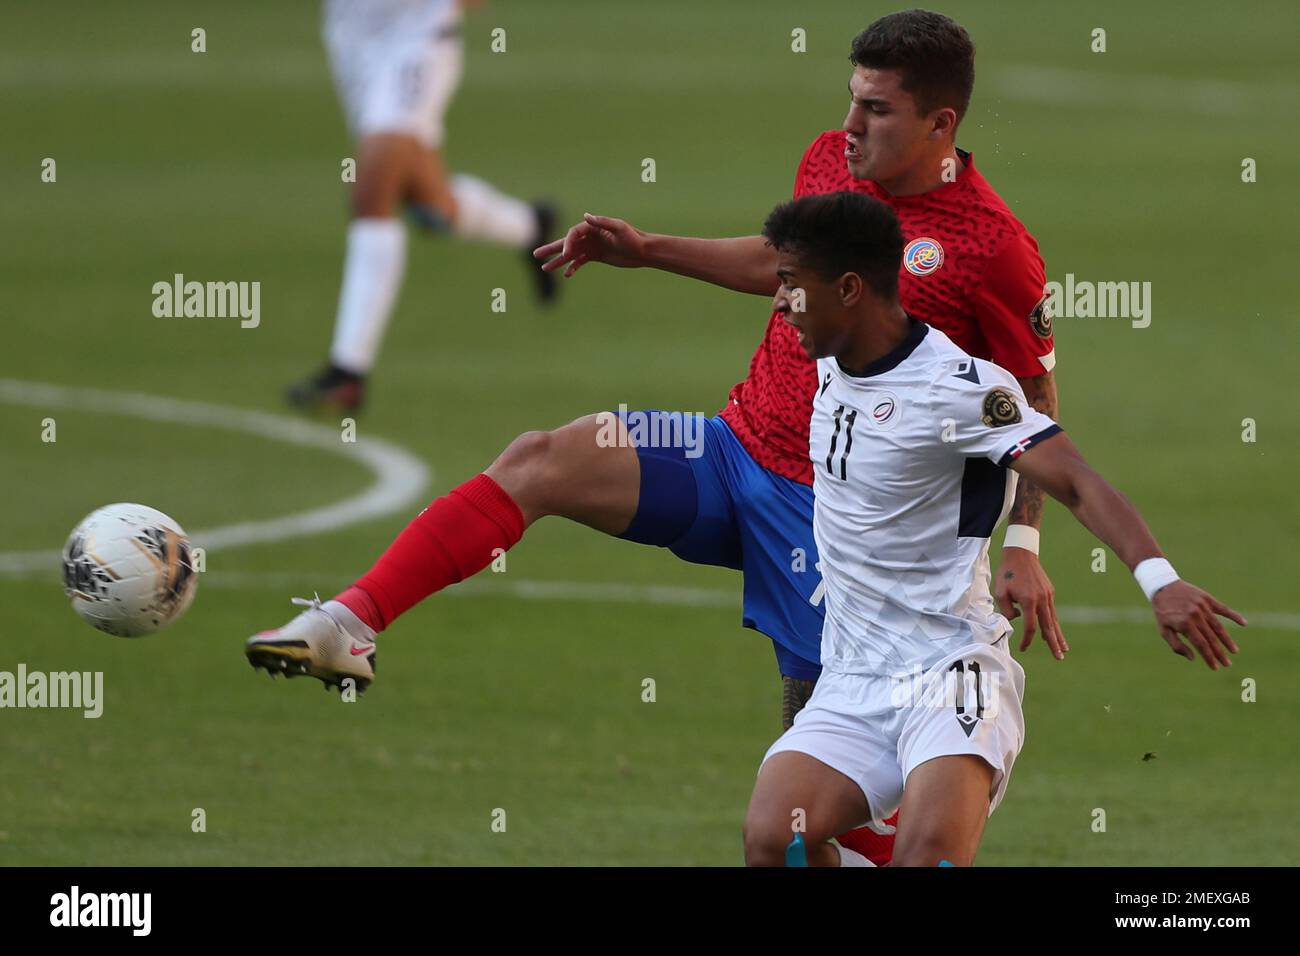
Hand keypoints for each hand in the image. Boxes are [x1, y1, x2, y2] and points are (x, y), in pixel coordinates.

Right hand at [533, 213, 647, 277]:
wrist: (643, 251)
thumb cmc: (633, 238)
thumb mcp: (619, 228)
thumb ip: (602, 222)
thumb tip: (586, 216)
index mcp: (592, 227)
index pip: (573, 233)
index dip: (567, 243)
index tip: (566, 255)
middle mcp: (589, 236)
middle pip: (566, 242)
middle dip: (551, 249)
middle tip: (535, 254)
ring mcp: (591, 246)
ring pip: (570, 254)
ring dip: (557, 261)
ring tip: (544, 268)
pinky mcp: (595, 256)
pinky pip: (580, 262)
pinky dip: (572, 268)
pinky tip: (566, 275)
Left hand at [995, 548, 1067, 659]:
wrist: (1021, 553)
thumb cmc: (1007, 573)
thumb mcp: (1000, 592)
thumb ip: (1007, 610)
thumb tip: (1018, 619)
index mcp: (1029, 600)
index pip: (1030, 626)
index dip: (1027, 640)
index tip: (1022, 648)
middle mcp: (1042, 599)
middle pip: (1049, 626)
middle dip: (1053, 643)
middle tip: (1059, 657)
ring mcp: (1048, 595)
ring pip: (1054, 620)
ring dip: (1058, 635)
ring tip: (1063, 649)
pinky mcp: (1049, 592)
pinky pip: (1051, 611)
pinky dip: (1053, 623)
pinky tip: (1054, 631)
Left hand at [1151, 580, 1245, 669]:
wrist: (1162, 586)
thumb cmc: (1163, 612)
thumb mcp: (1163, 630)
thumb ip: (1176, 645)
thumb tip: (1193, 658)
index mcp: (1184, 624)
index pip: (1201, 645)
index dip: (1209, 657)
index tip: (1215, 667)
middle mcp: (1195, 616)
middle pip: (1211, 638)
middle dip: (1220, 653)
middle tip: (1227, 663)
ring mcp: (1202, 606)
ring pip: (1218, 626)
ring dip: (1227, 640)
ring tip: (1234, 651)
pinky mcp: (1207, 598)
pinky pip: (1223, 609)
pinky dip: (1234, 616)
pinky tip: (1244, 623)